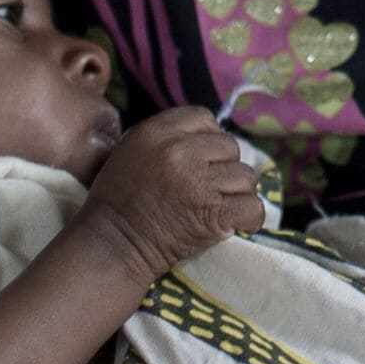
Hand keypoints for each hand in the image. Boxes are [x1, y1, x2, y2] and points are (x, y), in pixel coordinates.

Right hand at [81, 113, 267, 284]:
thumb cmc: (117, 202)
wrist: (112, 245)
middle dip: (223, 168)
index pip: (204, 118)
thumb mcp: (130, 151)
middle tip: (208, 189)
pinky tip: (236, 223)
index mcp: (156, 132)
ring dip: (237, 193)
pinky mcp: (213, 214)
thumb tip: (206, 136)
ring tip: (218, 207)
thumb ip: (166, 138)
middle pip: (230, 146)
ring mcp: (198, 182)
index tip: (203, 159)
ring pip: (245, 176)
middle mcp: (179, 151)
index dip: (208, 138)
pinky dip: (249, 218)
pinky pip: (252, 206)